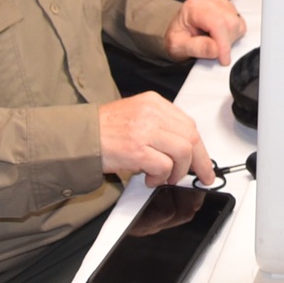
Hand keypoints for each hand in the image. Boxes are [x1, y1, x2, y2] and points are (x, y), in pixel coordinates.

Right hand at [97, 92, 213, 184]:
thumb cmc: (104, 130)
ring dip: (177, 171)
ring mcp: (144, 130)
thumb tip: (185, 150)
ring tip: (164, 178)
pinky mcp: (136, 149)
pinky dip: (161, 177)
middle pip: (191, 137)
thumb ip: (161, 127)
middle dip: (199, 162)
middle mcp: (152, 113)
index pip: (189, 124)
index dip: (200, 148)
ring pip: (183, 152)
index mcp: (154, 102)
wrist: (79, 137)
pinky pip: (164, 166)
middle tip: (199, 176)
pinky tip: (150, 179)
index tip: (204, 163)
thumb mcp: (137, 116)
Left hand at [164, 0, 245, 64]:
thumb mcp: (177, 46)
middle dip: (226, 42)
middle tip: (215, 52)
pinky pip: (239, 22)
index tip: (223, 59)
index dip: (223, 43)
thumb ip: (196, 48)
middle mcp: (209, 0)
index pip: (218, 23)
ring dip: (230, 39)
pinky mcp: (227, 7)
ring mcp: (219, 2)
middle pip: (231, 22)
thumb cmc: (176, 37)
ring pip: (237, 23)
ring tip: (214, 43)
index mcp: (195, 6)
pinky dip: (233, 34)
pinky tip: (219, 37)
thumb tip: (215, 49)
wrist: (176, 30)